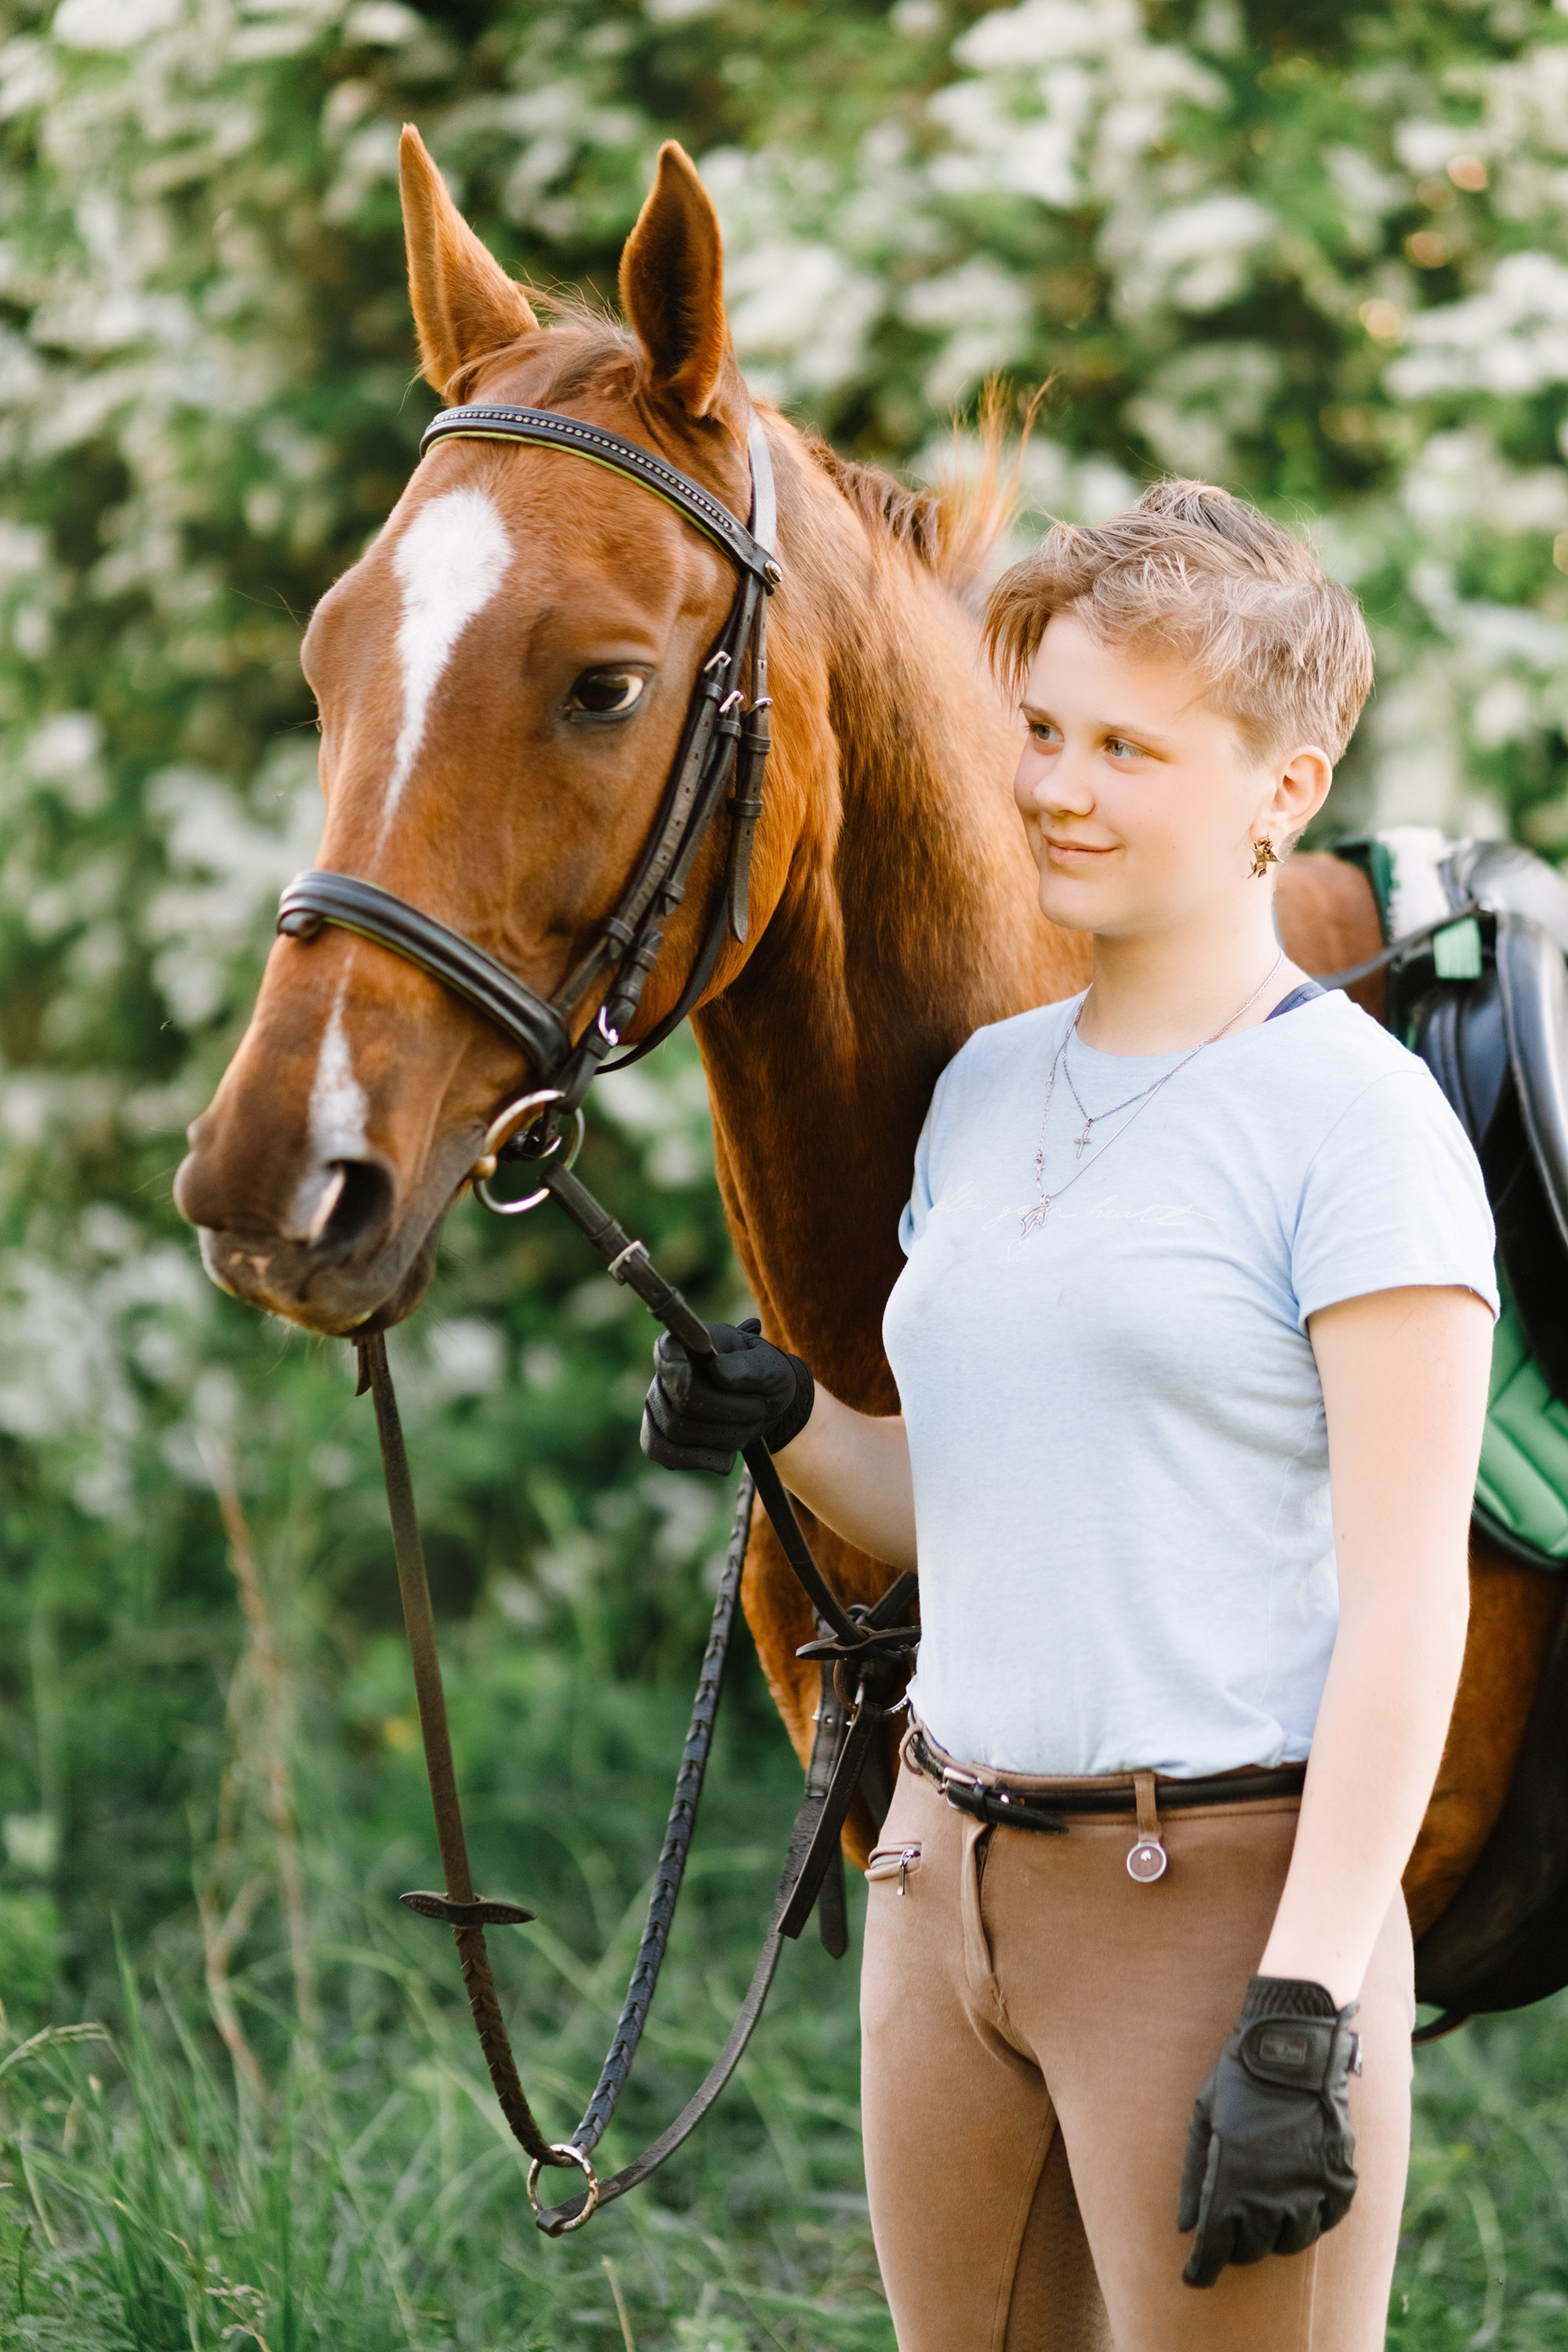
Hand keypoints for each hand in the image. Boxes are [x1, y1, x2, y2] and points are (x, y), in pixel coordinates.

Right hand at [640, 1318, 813, 1475]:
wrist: (766, 1406)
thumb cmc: (765, 1376)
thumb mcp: (770, 1366)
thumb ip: (749, 1366)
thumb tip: (718, 1372)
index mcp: (690, 1342)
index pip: (666, 1350)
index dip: (673, 1367)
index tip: (688, 1380)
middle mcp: (667, 1372)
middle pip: (680, 1402)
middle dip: (727, 1412)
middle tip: (760, 1407)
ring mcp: (659, 1404)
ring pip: (675, 1432)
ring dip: (722, 1437)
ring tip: (748, 1426)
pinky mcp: (660, 1436)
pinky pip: (664, 1454)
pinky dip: (700, 1459)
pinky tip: (725, 1457)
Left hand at [1178, 1976, 1360, 2288]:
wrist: (1292, 2045)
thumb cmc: (1238, 2078)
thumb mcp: (1203, 2119)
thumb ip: (1193, 2176)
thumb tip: (1184, 2226)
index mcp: (1232, 2180)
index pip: (1216, 2247)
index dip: (1202, 2269)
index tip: (1194, 2276)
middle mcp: (1272, 2194)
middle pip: (1254, 2248)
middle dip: (1236, 2246)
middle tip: (1229, 2232)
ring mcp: (1310, 2188)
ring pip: (1293, 2241)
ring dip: (1275, 2235)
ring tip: (1264, 2217)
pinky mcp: (1339, 2176)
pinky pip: (1329, 2219)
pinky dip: (1313, 2218)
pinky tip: (1300, 2203)